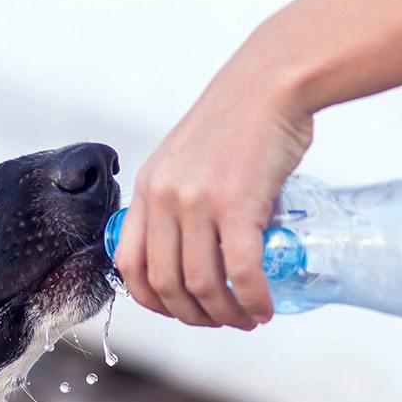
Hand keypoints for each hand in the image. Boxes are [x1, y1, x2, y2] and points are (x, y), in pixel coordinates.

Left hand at [114, 42, 314, 328]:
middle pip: (165, 285)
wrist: (273, 80)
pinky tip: (264, 307)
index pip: (128, 265)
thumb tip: (206, 248)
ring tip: (248, 319)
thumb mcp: (189, 158)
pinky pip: (240, 271)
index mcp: (148, 189)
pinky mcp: (237, 203)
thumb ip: (185, 201)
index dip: (152, 301)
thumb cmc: (240, 119)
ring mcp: (198, 201)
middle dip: (193, 317)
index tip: (179, 310)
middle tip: (222, 321)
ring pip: (201, 285)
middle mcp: (164, 198)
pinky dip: (252, 299)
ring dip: (226, 315)